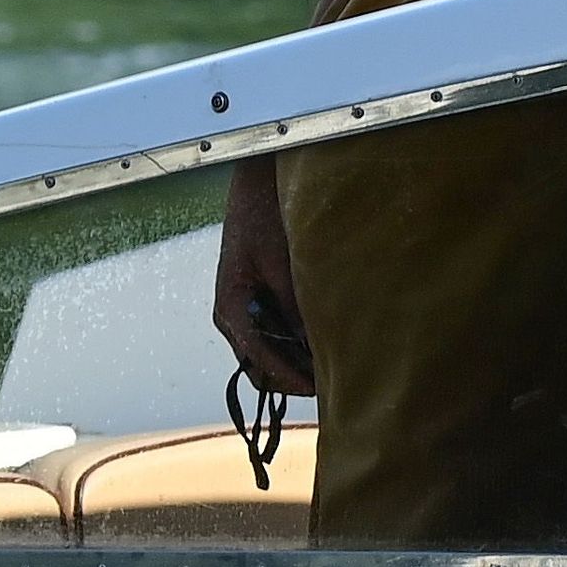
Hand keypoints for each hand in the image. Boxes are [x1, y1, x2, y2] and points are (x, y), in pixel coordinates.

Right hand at [213, 153, 315, 395]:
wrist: (260, 178)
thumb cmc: (264, 212)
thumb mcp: (282, 259)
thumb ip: (295, 302)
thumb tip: (313, 344)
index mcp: (231, 308)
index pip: (257, 359)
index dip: (288, 377)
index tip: (319, 388)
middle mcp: (234, 315)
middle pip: (262, 364)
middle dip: (294, 375)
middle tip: (334, 383)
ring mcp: (247, 308)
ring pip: (270, 352)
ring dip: (298, 360)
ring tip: (335, 365)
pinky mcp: (262, 297)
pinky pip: (278, 331)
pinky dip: (299, 340)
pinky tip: (328, 339)